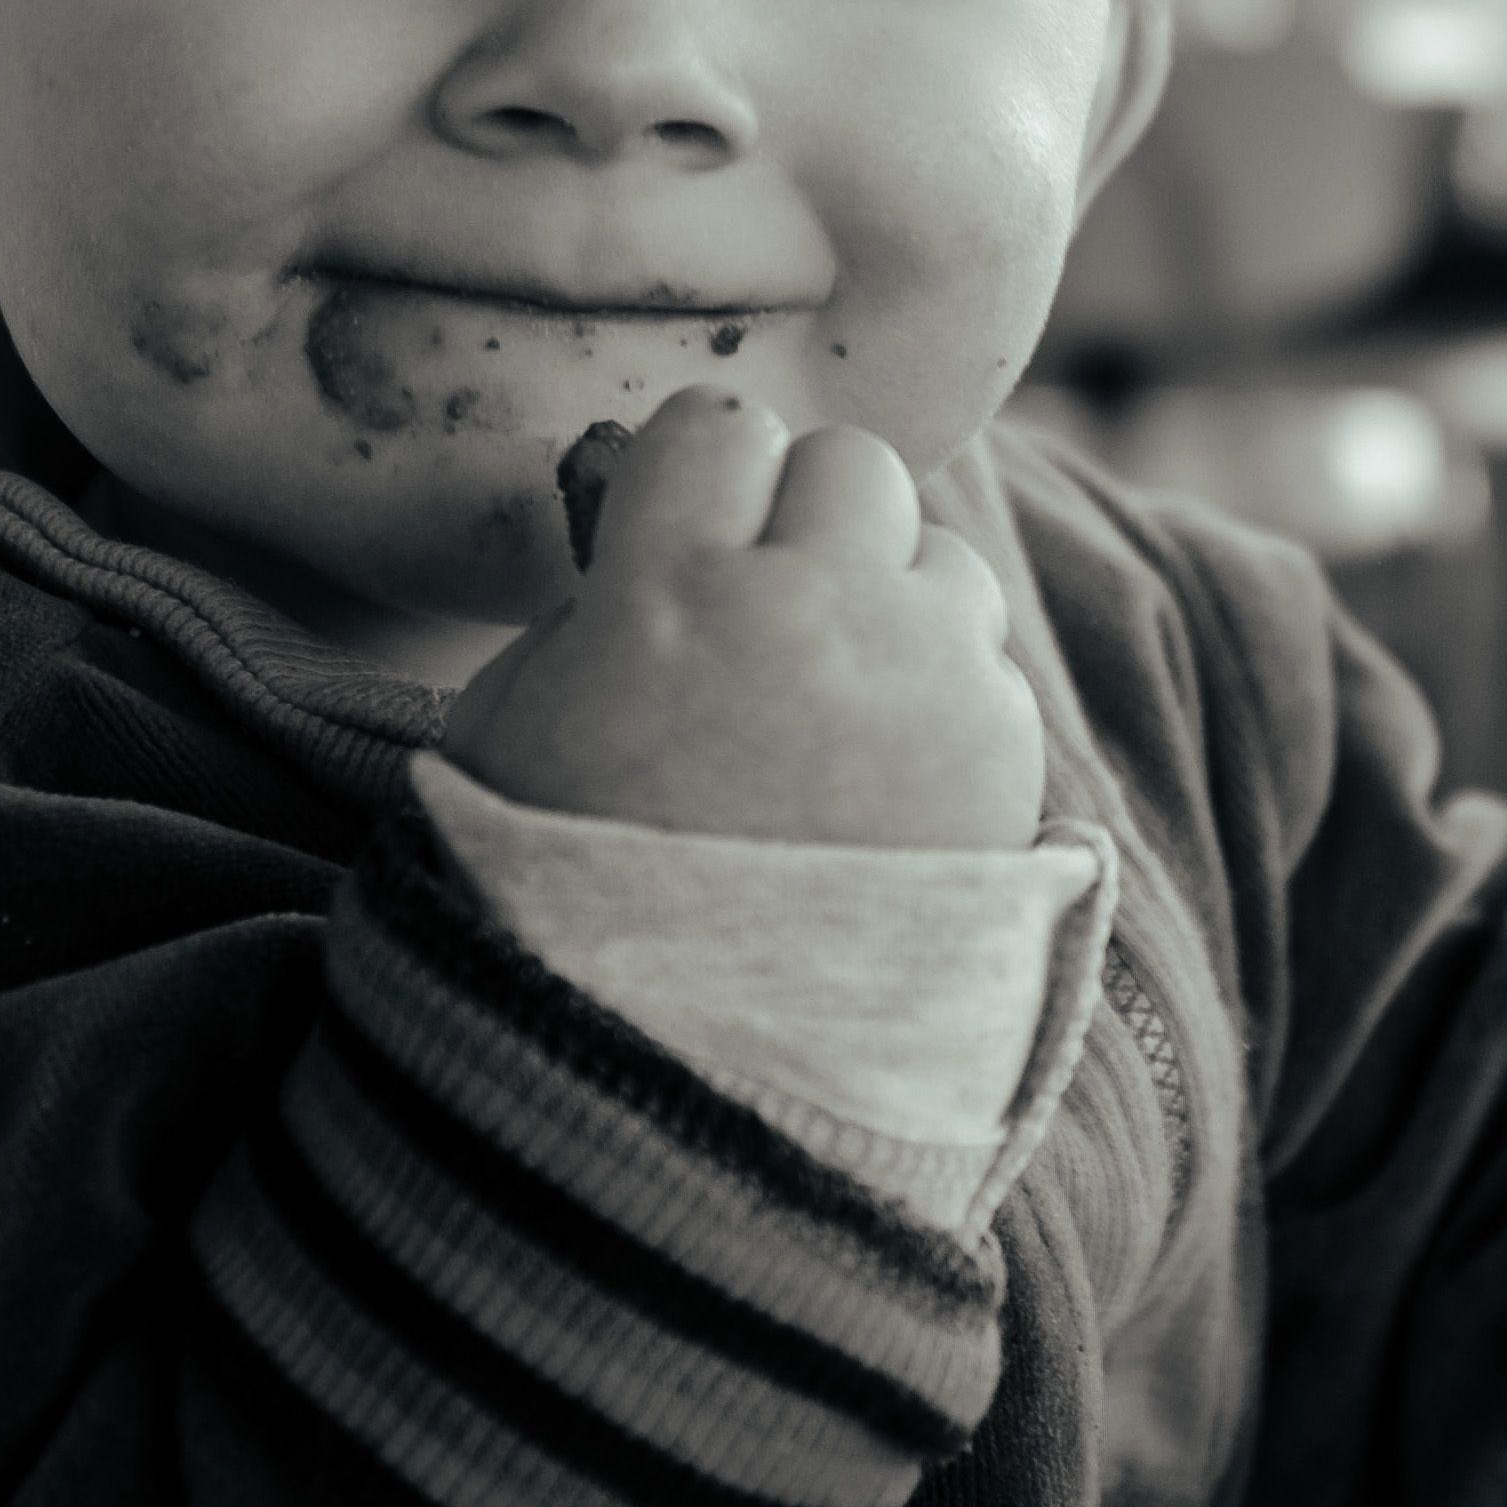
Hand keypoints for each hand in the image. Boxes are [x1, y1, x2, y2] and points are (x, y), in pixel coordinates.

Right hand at [442, 386, 1044, 852]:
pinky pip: (990, 666)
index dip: (704, 476)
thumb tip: (647, 548)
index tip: (689, 530)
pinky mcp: (1003, 757)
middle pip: (851, 467)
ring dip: (894, 607)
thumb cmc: (556, 906)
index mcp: (664, 593)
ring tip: (832, 711)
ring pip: (941, 557)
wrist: (688, 1080)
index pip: (720, 425)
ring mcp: (922, 682)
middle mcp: (809, 612)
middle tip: (766, 619)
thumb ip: (585, 609)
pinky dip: (946, 704)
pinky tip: (881, 785)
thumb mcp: (503, 730)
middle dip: (809, 527)